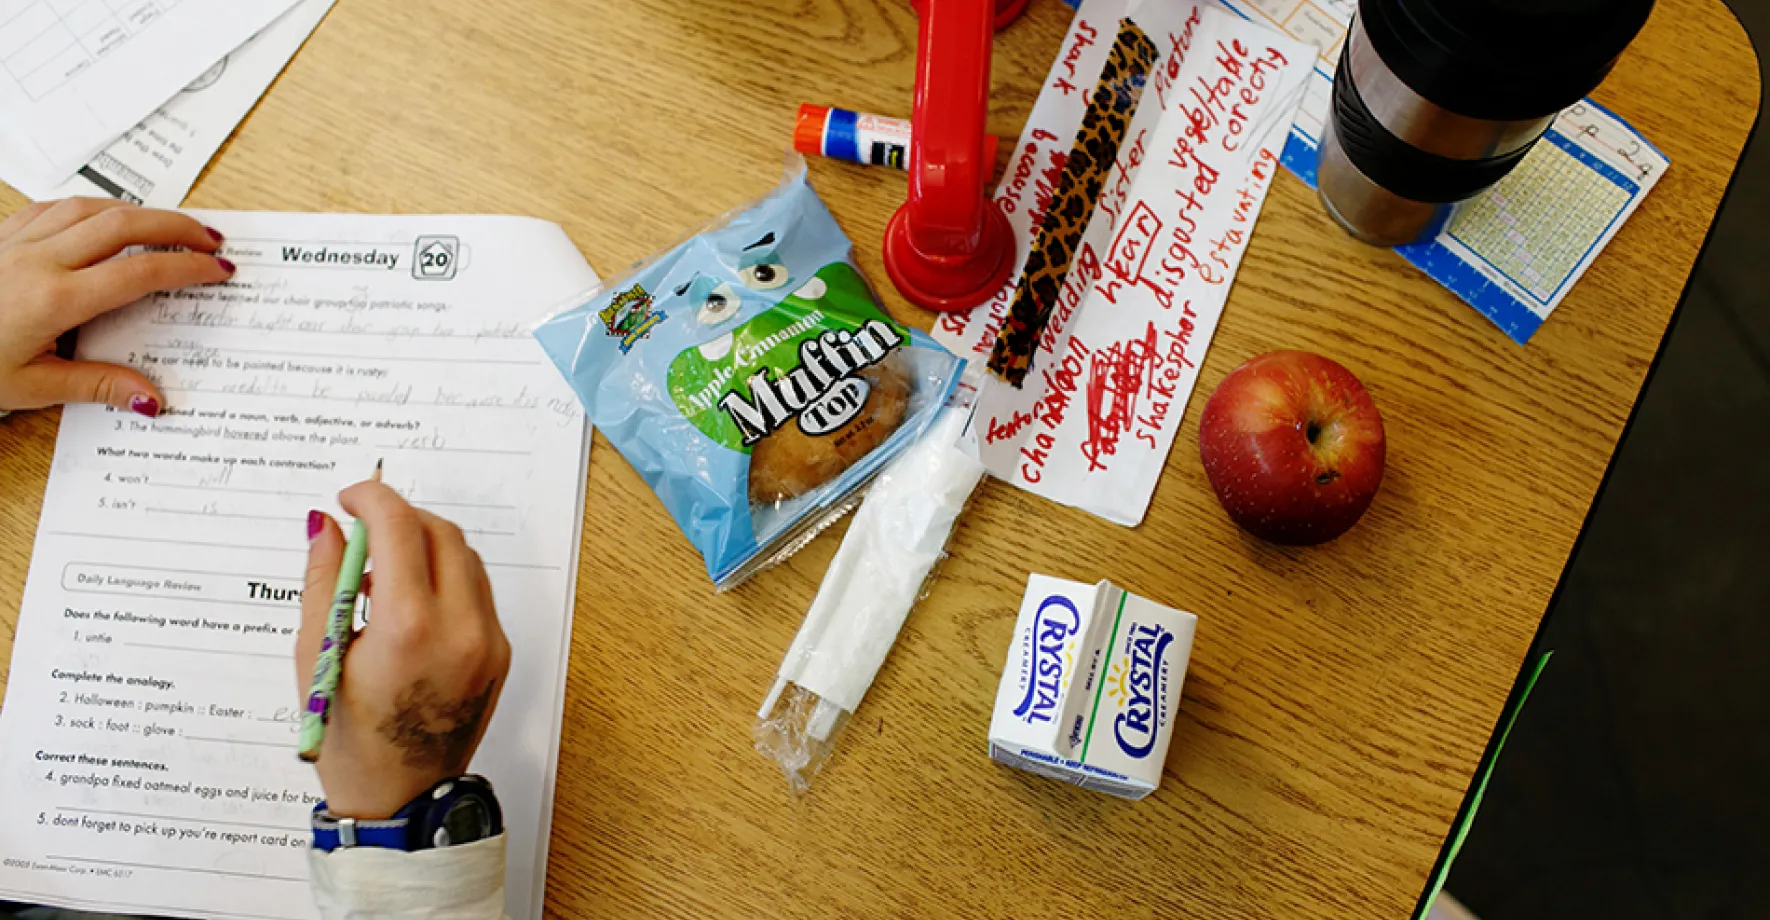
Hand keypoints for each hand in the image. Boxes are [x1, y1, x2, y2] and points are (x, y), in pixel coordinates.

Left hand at [0, 198, 232, 414]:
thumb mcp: (33, 388)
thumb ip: (99, 386)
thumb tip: (152, 399)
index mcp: (54, 299)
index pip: (139, 273)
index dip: (186, 268)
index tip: (218, 271)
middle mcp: (38, 260)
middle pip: (123, 224)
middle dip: (175, 226)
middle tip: (210, 240)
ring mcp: (16, 241)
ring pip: (90, 207)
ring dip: (137, 212)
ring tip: (169, 226)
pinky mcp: (0, 236)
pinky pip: (54, 207)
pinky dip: (91, 208)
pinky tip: (105, 218)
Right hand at [297, 481, 510, 819]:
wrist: (400, 799)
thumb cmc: (350, 738)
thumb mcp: (317, 655)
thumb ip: (323, 579)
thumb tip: (327, 524)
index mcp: (410, 629)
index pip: (400, 528)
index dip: (372, 499)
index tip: (350, 498)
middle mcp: (461, 630)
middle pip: (441, 533)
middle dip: (401, 518)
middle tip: (363, 530)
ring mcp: (488, 642)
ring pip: (466, 558)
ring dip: (425, 546)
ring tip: (380, 572)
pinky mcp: (501, 654)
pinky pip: (477, 593)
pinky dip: (444, 579)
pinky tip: (408, 603)